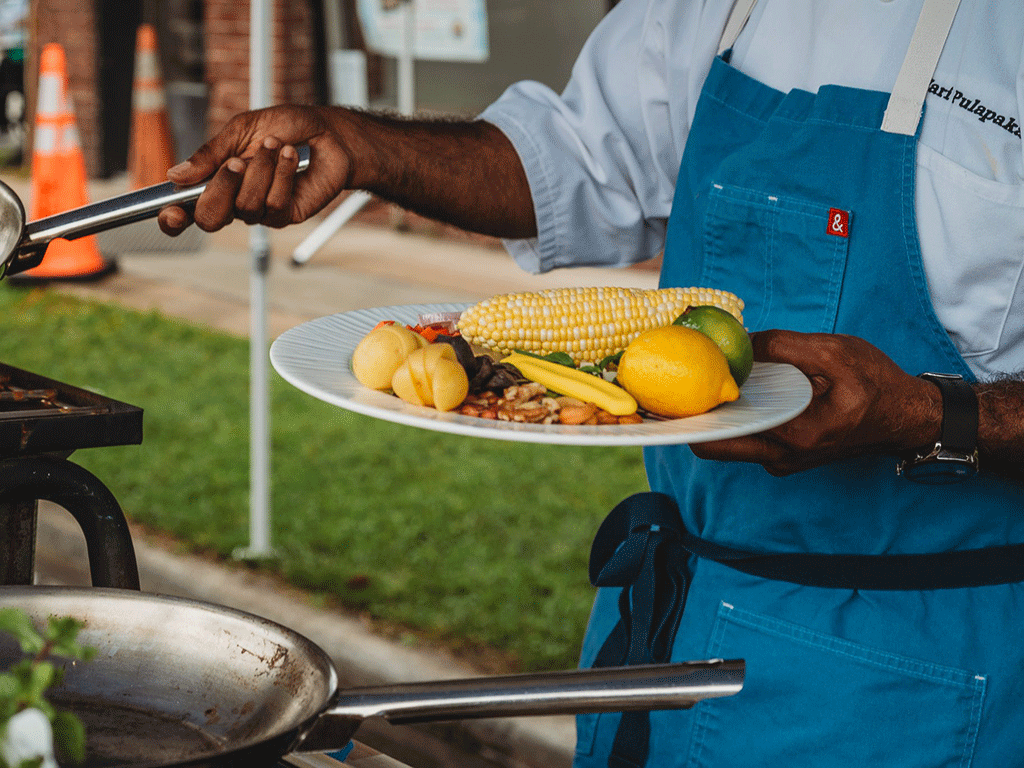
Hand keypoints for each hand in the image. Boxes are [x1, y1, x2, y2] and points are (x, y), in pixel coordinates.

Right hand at [157, 105, 361, 234]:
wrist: (327, 132)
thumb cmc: (285, 128)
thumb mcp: (241, 129)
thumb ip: (210, 154)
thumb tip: (175, 176)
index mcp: (215, 179)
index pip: (185, 209)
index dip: (172, 218)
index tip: (171, 212)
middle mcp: (233, 200)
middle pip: (210, 217)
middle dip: (221, 187)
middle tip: (238, 161)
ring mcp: (259, 211)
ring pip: (244, 207)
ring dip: (261, 170)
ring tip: (276, 146)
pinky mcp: (286, 215)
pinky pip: (273, 205)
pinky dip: (282, 175)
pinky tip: (291, 158)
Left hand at [690, 330, 941, 474]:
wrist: (906, 417)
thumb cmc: (877, 384)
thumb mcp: (835, 352)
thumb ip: (784, 346)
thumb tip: (739, 342)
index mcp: (793, 435)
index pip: (718, 439)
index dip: (688, 416)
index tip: (667, 390)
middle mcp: (781, 456)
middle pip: (712, 446)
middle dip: (693, 417)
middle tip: (677, 382)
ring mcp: (781, 460)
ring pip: (728, 442)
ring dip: (714, 415)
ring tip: (700, 380)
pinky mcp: (783, 454)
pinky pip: (746, 437)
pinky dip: (735, 415)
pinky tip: (730, 387)